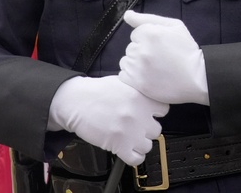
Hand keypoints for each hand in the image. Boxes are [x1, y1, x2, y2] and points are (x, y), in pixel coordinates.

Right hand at [47, 75, 167, 165]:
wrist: (76, 102)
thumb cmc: (96, 91)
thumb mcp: (123, 82)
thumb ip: (140, 90)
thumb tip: (150, 94)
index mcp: (142, 97)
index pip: (164, 110)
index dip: (155, 113)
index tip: (149, 114)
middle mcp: (139, 114)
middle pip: (157, 129)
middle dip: (147, 129)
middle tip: (137, 127)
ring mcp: (130, 131)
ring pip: (148, 145)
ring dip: (140, 143)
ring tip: (131, 138)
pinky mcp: (119, 146)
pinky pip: (137, 159)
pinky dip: (134, 157)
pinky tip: (129, 150)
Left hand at [118, 10, 209, 105]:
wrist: (196, 77)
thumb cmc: (186, 49)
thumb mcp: (174, 26)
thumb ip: (148, 19)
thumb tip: (126, 15)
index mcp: (150, 33)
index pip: (136, 33)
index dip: (148, 39)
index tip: (160, 46)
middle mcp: (141, 50)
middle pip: (131, 47)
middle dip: (142, 50)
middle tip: (159, 58)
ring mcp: (138, 68)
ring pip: (126, 61)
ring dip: (136, 64)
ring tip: (153, 68)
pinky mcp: (136, 83)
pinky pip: (123, 75)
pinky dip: (132, 76)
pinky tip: (147, 76)